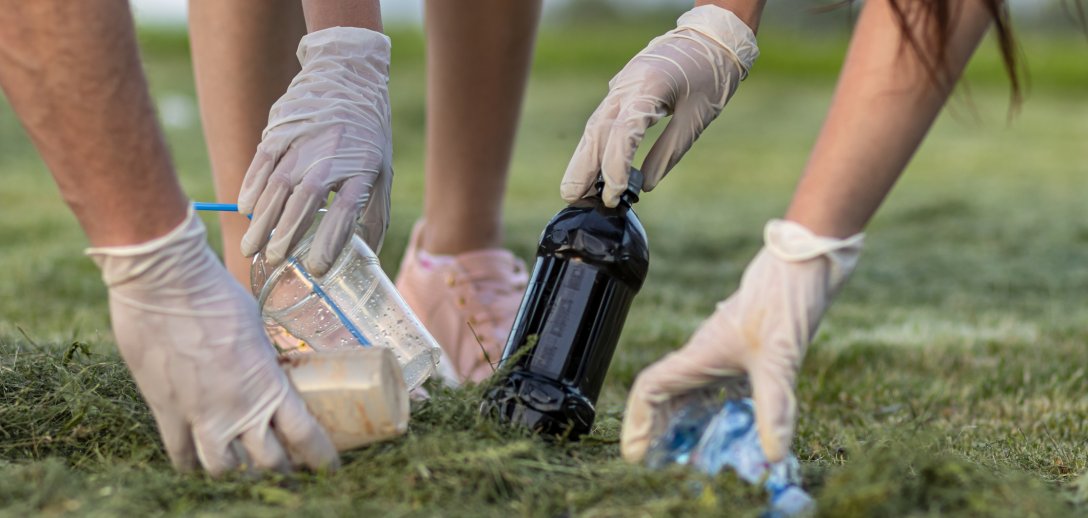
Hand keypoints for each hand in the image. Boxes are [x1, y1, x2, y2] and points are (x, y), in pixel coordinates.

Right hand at [87, 209, 338, 474]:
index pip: (306, 436)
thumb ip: (262, 357)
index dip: (320, 457)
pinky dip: (191, 463)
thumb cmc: (215, 293)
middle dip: (280, 470)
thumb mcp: (256, 327)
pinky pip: (181, 455)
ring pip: (224, 469)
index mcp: (269, 386)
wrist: (164, 283)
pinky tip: (197, 462)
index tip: (329, 467)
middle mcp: (238, 409)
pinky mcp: (167, 412)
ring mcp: (200, 415)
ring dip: (237, 471)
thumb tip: (265, 363)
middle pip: (268, 463)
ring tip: (242, 468)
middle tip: (285, 468)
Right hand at [239, 26, 392, 275]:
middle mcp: (330, 157)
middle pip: (304, 201)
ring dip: (262, 220)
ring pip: (277, 186)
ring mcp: (303, 142)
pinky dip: (251, 188)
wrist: (347, 77)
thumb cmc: (366, 134)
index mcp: (361, 169)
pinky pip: (262, 164)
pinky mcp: (280, 130)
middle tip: (274, 261)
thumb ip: (375, 213)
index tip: (316, 267)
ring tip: (252, 248)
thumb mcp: (382, 171)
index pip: (344, 212)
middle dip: (286, 235)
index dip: (329, 242)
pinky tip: (245, 211)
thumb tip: (368, 257)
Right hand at [561, 5, 758, 206]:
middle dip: (582, 167)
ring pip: (595, 126)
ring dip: (584, 159)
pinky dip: (596, 145)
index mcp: (648, 88)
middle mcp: (626, 86)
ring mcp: (621, 85)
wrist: (711, 36)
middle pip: (596, 130)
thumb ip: (669, 151)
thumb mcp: (697, 118)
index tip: (612, 196)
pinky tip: (593, 167)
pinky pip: (603, 120)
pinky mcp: (622, 89)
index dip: (613, 167)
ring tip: (577, 190)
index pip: (622, 134)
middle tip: (572, 198)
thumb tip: (644, 185)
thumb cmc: (711, 76)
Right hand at [621, 220, 863, 462]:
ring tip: (687, 455)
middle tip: (659, 465)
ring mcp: (725, 352)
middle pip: (667, 396)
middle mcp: (706, 355)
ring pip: (690, 393)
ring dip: (684, 423)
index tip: (636, 453)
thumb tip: (773, 455)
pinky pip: (717, 387)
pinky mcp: (747, 351)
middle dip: (657, 431)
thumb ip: (775, 404)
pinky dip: (715, 412)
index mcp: (701, 354)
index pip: (652, 388)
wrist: (808, 258)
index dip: (639, 421)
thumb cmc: (786, 296)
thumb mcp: (781, 355)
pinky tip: (730, 430)